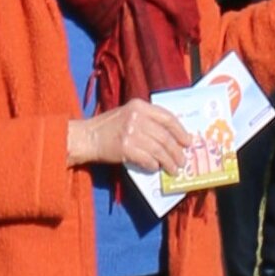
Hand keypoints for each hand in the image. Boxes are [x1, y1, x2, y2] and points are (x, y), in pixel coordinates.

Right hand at [68, 101, 200, 175]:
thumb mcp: (128, 114)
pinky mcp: (125, 148)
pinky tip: (156, 168)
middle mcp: (136, 117)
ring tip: (174, 169)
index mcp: (139, 105)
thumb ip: (147, 120)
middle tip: (182, 161)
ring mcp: (131, 132)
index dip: (180, 131)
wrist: (87, 137)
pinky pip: (147, 159)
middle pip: (165, 136)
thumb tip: (171, 137)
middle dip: (176, 151)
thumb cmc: (108, 127)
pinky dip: (154, 165)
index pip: (167, 117)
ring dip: (168, 162)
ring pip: (159, 150)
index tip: (188, 142)